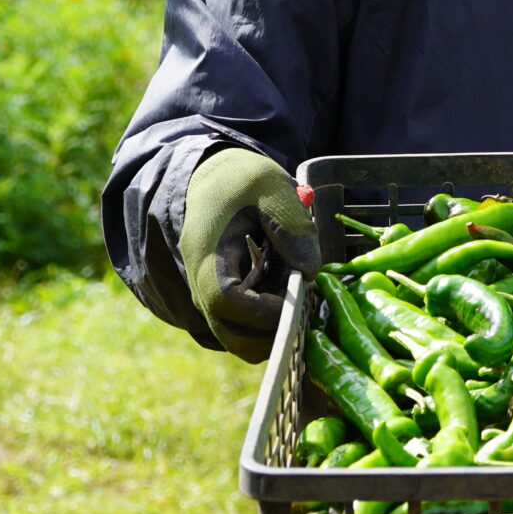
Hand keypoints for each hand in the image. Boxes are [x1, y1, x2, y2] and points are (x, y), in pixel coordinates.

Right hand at [179, 146, 321, 360]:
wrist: (214, 175)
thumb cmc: (239, 177)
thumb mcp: (269, 184)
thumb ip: (291, 225)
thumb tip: (308, 274)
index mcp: (208, 256)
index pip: (226, 301)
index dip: (264, 310)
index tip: (298, 299)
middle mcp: (203, 284)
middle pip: (232, 336)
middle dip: (273, 334)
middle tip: (308, 310)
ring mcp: (213, 294)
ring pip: (240, 338)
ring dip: (273, 331)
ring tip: (302, 301)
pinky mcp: (228, 297)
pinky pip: (245, 326)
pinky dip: (270, 323)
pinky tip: (292, 297)